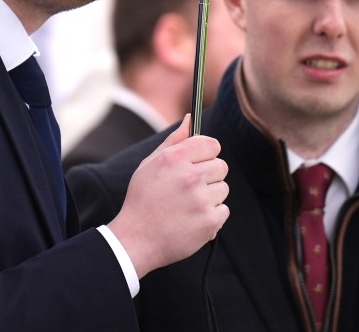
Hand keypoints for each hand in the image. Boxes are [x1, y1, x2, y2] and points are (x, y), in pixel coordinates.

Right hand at [106, 116, 228, 276]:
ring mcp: (201, 200)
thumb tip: (190, 118)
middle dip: (209, 176)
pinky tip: (192, 220)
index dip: (207, 153)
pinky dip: (211, 216)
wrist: (136, 240)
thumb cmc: (142, 199)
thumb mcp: (150, 164)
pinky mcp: (209, 222)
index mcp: (175, 158)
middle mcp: (190, 176)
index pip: (212, 144)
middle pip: (221, 166)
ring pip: (223, 189)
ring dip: (210, 197)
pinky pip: (223, 210)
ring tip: (188, 206)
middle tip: (189, 188)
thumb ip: (174, 140)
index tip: (200, 162)